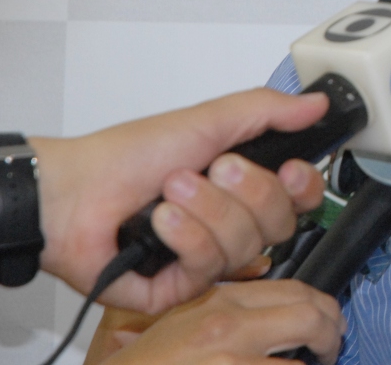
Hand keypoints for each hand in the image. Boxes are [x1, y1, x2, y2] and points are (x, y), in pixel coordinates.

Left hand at [34, 89, 327, 312]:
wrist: (74, 193)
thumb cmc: (129, 155)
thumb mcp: (207, 119)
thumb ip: (267, 110)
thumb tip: (316, 104)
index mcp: (243, 183)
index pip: (300, 196)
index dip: (304, 187)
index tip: (290, 169)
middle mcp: (231, 220)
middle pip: (281, 222)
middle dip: (248, 191)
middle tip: (214, 168)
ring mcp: (208, 254)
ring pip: (247, 245)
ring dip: (209, 211)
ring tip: (172, 192)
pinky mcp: (183, 286)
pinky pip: (210, 269)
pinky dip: (186, 238)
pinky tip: (161, 223)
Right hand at [104, 280, 344, 364]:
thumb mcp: (161, 324)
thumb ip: (209, 301)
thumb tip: (257, 275)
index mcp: (213, 304)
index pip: (293, 288)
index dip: (318, 306)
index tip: (322, 320)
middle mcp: (227, 329)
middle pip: (313, 313)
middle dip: (330, 333)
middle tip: (330, 349)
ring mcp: (232, 362)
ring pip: (305, 356)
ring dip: (316, 362)